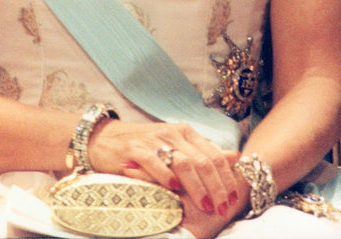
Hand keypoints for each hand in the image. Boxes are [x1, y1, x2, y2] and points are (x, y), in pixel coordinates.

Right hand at [88, 120, 245, 225]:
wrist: (105, 138)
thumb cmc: (145, 146)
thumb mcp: (177, 146)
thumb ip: (203, 152)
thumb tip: (235, 157)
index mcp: (185, 132)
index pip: (213, 154)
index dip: (225, 178)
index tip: (231, 199)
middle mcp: (173, 133)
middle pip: (202, 160)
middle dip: (216, 186)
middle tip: (222, 207)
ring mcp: (154, 140)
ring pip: (183, 162)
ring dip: (197, 186)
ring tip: (204, 205)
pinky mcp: (135, 149)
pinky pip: (155, 162)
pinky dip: (167, 176)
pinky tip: (174, 189)